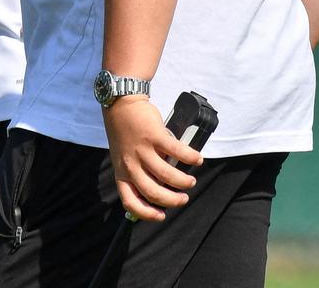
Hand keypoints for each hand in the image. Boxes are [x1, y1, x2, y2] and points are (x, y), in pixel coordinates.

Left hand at [103, 96, 202, 221]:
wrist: (121, 103)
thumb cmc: (124, 131)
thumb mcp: (123, 155)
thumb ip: (137, 171)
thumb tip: (161, 186)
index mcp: (121, 171)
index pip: (130, 201)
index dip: (146, 213)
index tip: (161, 215)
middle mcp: (130, 164)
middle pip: (153, 192)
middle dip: (173, 200)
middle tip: (183, 198)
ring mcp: (142, 150)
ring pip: (166, 175)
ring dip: (183, 182)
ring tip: (190, 181)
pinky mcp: (154, 136)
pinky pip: (176, 151)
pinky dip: (190, 157)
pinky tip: (197, 159)